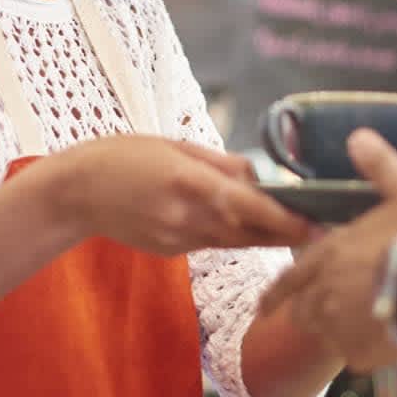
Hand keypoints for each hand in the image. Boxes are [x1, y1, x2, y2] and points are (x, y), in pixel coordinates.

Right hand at [28, 134, 312, 255]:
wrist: (73, 193)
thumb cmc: (122, 156)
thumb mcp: (174, 145)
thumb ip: (221, 163)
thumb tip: (260, 178)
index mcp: (189, 182)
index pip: (250, 207)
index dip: (287, 220)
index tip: (318, 225)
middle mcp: (186, 216)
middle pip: (250, 232)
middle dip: (286, 232)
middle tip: (323, 229)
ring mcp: (177, 239)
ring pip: (234, 241)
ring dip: (262, 235)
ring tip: (294, 227)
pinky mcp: (171, 251)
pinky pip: (210, 242)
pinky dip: (227, 233)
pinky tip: (234, 222)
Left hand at [258, 130, 396, 370]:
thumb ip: (380, 168)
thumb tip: (359, 136)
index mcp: (329, 255)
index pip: (288, 279)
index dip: (275, 294)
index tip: (263, 308)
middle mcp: (325, 294)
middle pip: (302, 312)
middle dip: (307, 311)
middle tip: (315, 315)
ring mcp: (342, 327)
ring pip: (324, 335)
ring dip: (332, 330)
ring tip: (351, 327)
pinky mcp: (365, 353)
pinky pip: (356, 355)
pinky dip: (363, 349)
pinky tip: (380, 342)